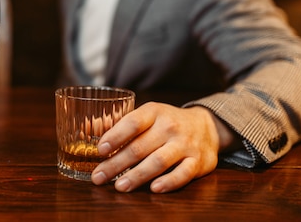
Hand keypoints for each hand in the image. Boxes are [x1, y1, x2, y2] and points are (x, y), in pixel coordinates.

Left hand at [90, 103, 223, 192]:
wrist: (207, 126)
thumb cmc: (167, 123)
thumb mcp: (148, 115)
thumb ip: (122, 123)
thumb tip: (93, 128)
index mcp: (154, 112)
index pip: (133, 122)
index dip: (115, 136)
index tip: (100, 149)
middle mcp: (170, 126)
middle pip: (139, 147)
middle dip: (116, 164)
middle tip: (98, 176)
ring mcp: (185, 144)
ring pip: (158, 161)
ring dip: (137, 175)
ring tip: (119, 186)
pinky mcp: (198, 162)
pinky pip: (183, 173)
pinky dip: (168, 182)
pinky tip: (154, 189)